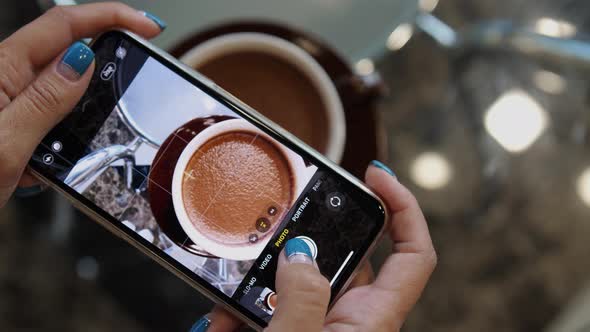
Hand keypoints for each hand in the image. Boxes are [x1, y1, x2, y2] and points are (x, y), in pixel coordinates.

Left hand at [0, 2, 165, 206]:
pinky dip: (67, 130)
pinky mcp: (13, 121)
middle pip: (68, 48)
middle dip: (106, 53)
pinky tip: (55, 157)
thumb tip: (82, 60)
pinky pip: (52, 114)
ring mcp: (10, 101)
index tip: (146, 25)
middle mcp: (5, 79)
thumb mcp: (5, 145)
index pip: (64, 25)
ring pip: (64, 85)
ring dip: (87, 102)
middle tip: (137, 70)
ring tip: (94, 127)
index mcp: (1, 71)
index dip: (110, 16)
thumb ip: (46, 100)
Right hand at [193, 162, 436, 331]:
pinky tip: (222, 324)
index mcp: (372, 320)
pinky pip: (273, 313)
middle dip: (300, 250)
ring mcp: (322, 329)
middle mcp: (352, 321)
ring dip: (261, 288)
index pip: (413, 254)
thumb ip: (303, 298)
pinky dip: (246, 314)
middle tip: (269, 244)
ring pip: (296, 287)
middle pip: (342, 261)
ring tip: (229, 299)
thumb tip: (303, 253)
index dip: (405, 208)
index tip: (375, 175)